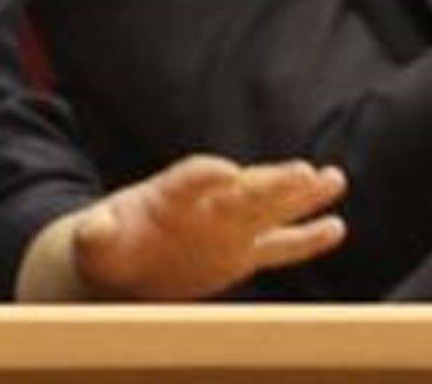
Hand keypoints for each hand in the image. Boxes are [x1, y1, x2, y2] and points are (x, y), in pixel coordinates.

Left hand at [23, 156, 346, 301]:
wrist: (122, 259)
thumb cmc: (107, 245)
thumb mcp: (94, 241)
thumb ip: (96, 233)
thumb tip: (95, 227)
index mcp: (169, 194)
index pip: (191, 178)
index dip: (206, 175)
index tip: (226, 172)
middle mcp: (206, 205)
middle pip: (243, 190)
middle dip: (271, 182)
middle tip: (302, 172)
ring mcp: (228, 227)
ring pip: (269, 209)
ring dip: (299, 196)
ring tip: (333, 179)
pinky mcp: (241, 253)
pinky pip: (278, 246)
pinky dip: (306, 238)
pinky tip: (337, 227)